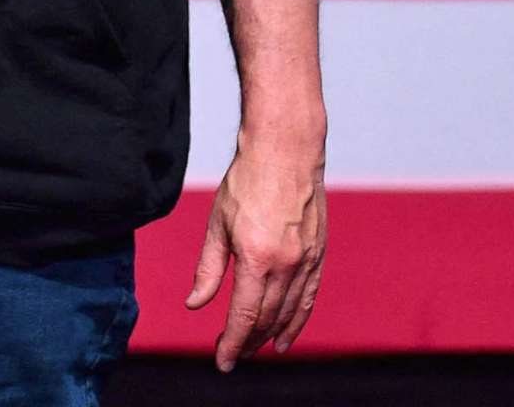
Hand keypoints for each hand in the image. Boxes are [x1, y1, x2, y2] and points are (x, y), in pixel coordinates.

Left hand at [185, 137, 326, 369]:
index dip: (232, 343)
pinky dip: (297, 319)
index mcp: (256, 258)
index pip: (244, 316)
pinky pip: (309, 297)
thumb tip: (195, 304)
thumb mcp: (218, 224)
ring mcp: (306, 260)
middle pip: (267, 319)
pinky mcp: (318, 253)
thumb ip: (208, 269)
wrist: (286, 151)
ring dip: (272, 335)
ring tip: (258, 350)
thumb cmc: (247, 182)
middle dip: (249, 342)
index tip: (222, 361)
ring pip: (290, 312)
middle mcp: (286, 264)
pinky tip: (287, 334)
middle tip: (233, 355)